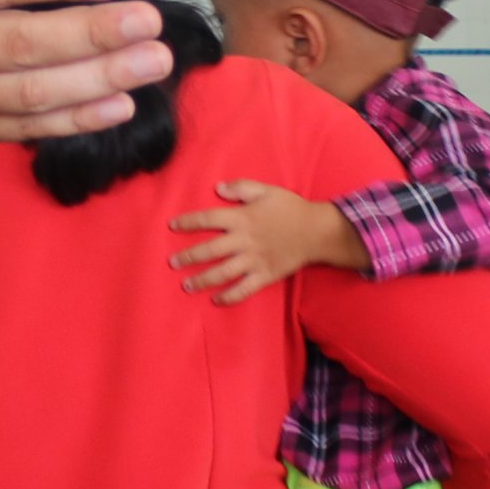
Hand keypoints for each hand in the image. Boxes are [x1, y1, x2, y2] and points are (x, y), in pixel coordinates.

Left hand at [168, 182, 365, 300]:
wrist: (317, 231)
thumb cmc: (291, 208)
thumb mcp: (266, 190)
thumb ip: (241, 188)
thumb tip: (218, 188)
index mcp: (242, 218)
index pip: (208, 219)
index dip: (188, 222)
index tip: (172, 226)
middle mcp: (245, 241)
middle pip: (210, 250)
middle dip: (188, 257)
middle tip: (172, 263)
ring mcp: (254, 260)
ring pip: (222, 273)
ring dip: (202, 280)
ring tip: (186, 285)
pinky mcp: (265, 275)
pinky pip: (244, 289)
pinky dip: (229, 297)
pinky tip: (216, 300)